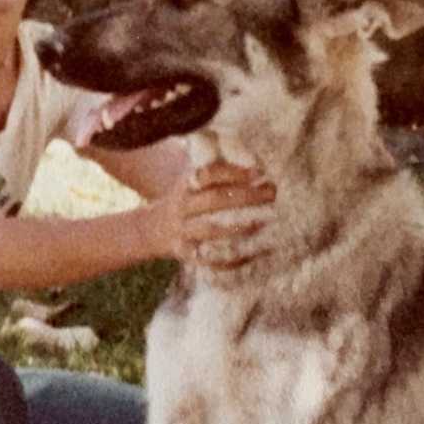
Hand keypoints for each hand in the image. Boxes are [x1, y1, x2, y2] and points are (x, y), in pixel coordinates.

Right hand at [152, 161, 275, 266]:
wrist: (151, 230)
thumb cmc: (184, 201)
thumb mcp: (191, 182)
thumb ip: (216, 173)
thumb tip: (254, 164)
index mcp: (185, 186)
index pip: (208, 174)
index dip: (234, 172)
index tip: (259, 172)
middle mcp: (182, 207)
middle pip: (214, 200)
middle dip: (245, 196)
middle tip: (272, 193)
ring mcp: (182, 232)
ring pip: (211, 230)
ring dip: (240, 227)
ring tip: (266, 222)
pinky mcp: (186, 254)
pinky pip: (210, 259)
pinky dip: (233, 259)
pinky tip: (255, 253)